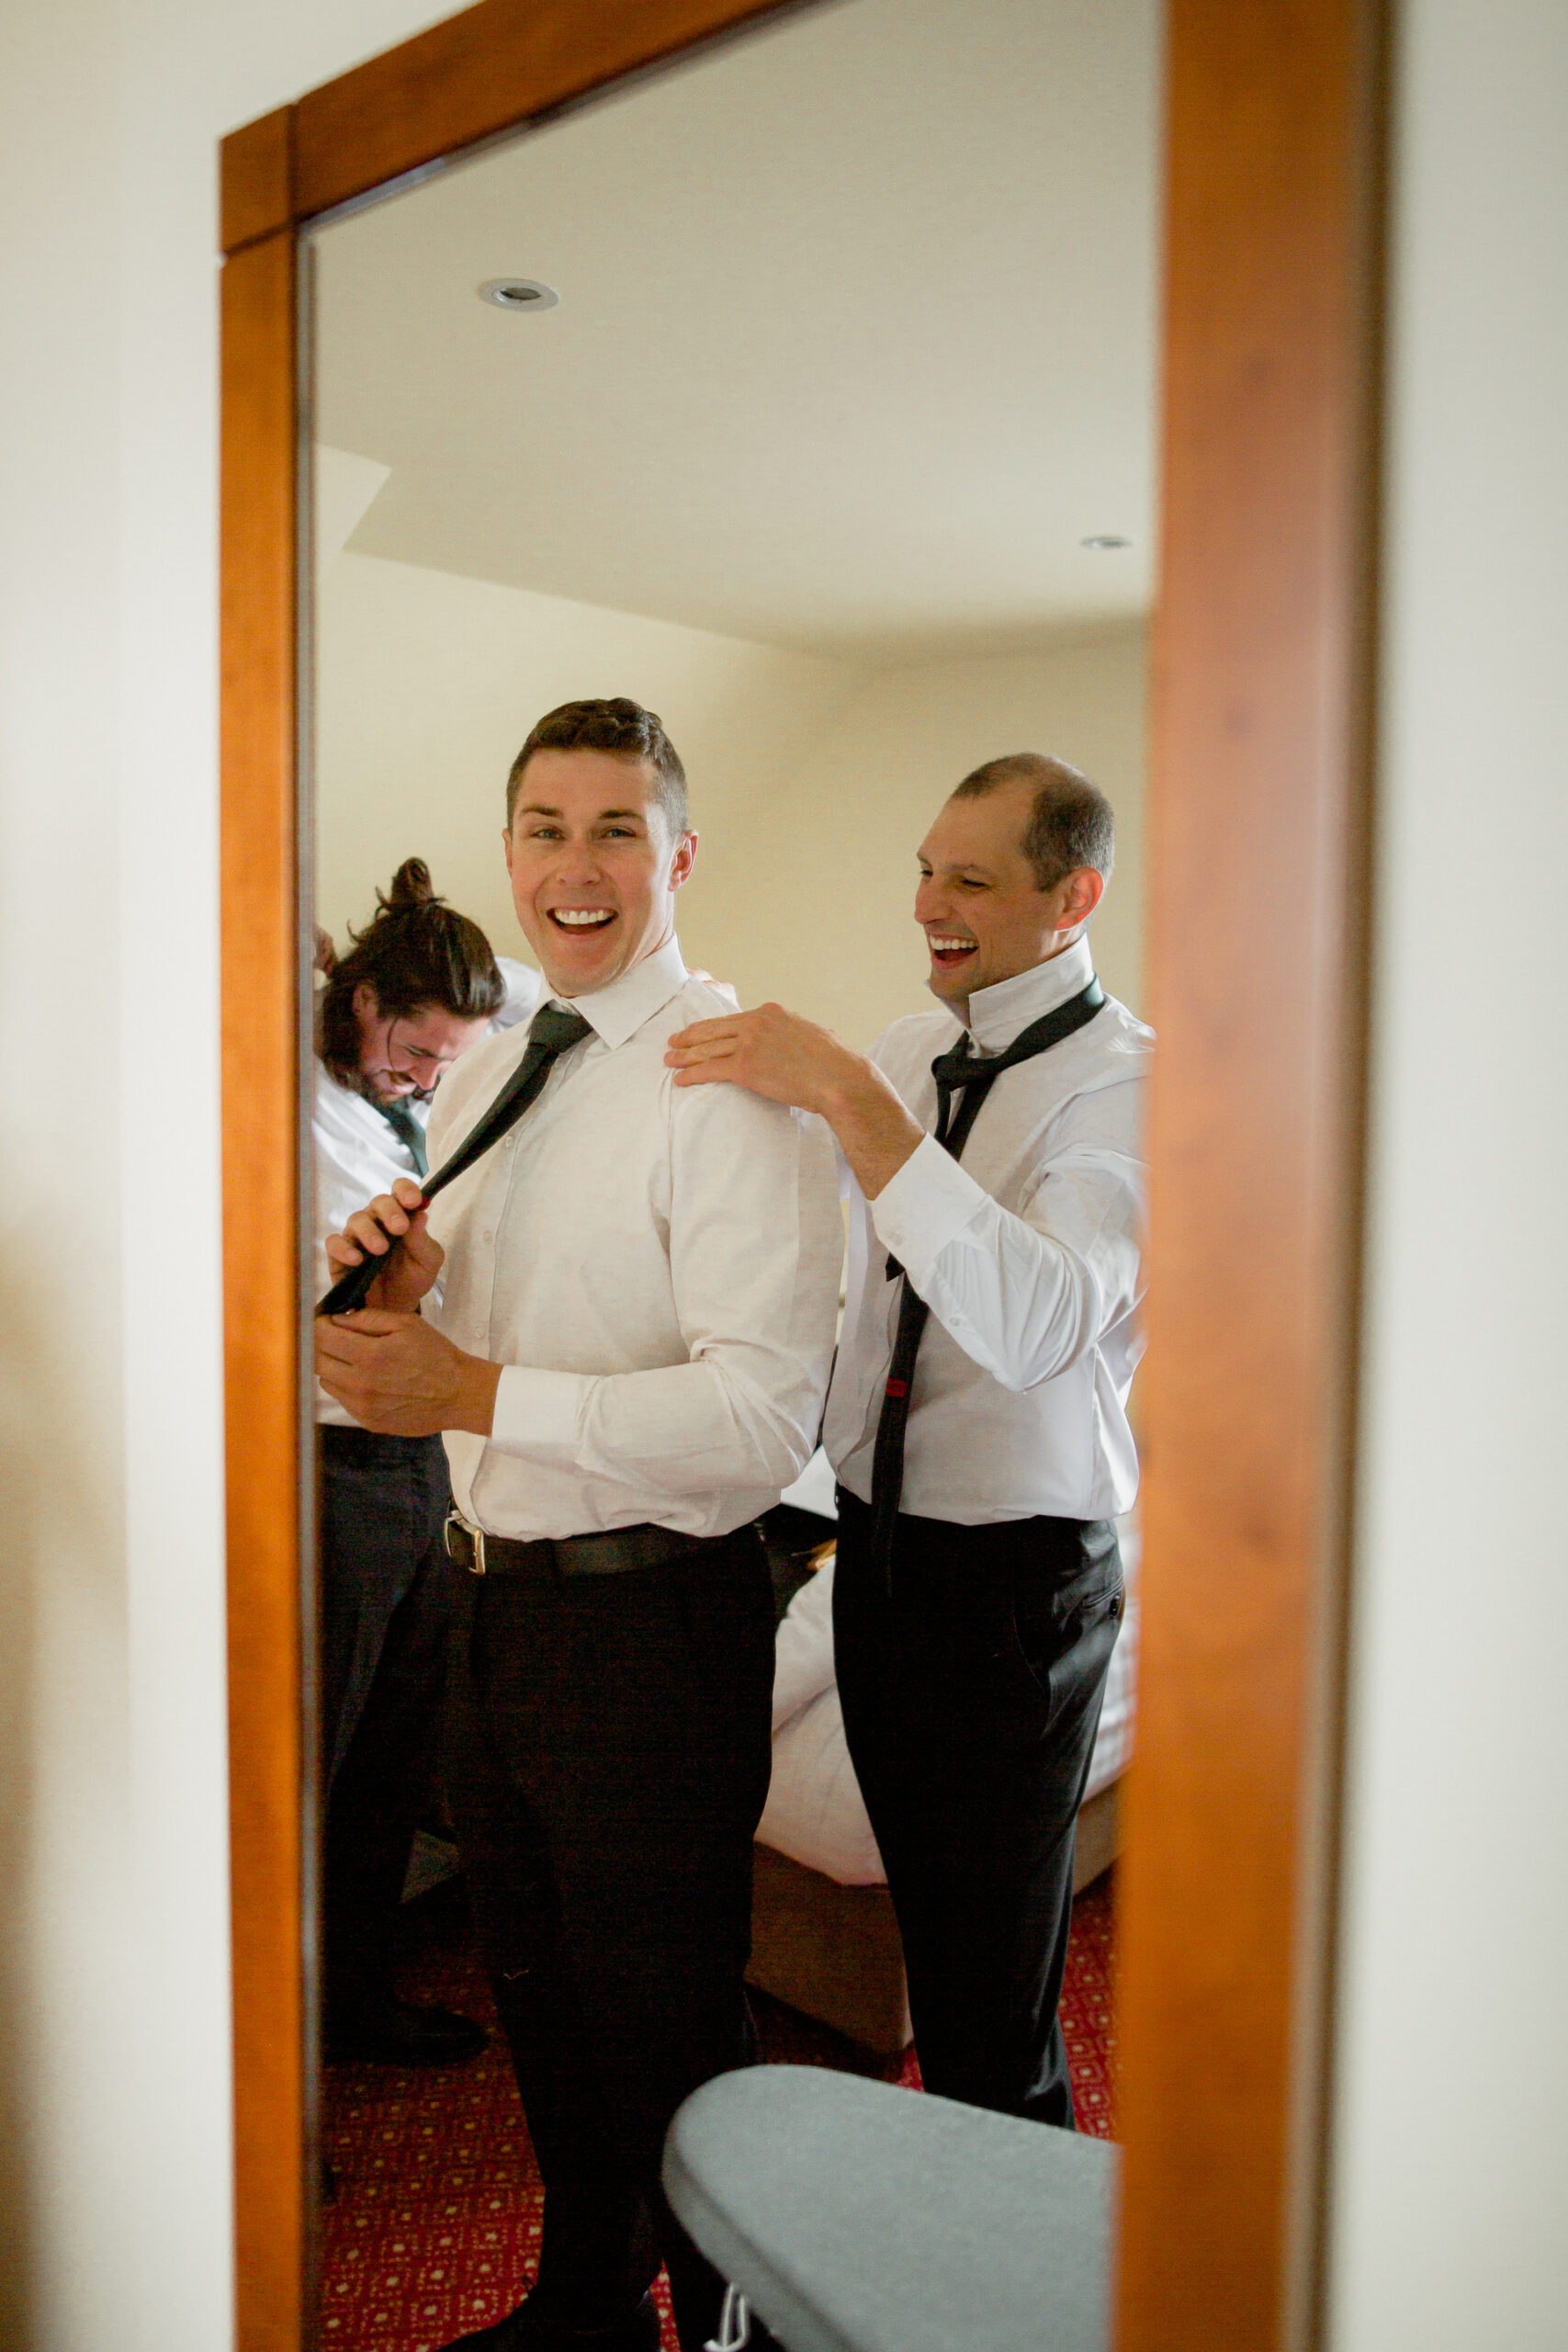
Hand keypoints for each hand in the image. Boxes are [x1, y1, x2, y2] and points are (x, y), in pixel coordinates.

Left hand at [314, 1308, 501, 1436]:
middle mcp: (360, 1384)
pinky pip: (342, 1399)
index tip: (326, 1319)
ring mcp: (362, 1406)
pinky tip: (367, 1378)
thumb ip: (368, 1318)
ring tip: (353, 1358)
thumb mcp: (406, 1324)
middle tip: (336, 1336)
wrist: (458, 1394)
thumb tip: (337, 1319)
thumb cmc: (436, 1355)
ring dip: (332, 1366)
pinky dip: (346, 1385)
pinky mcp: (367, 1421)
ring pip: (325, 1381)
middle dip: (322, 1344)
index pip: (322, 1337)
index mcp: (370, 1356)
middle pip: (317, 1360)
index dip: (319, 1323)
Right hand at [324, 1178, 443, 1311]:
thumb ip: (423, 1240)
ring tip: (380, 1249)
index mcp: (401, 1216)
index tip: (415, 1201)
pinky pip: (334, 1243)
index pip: (400, 1191)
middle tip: (400, 1228)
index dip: (405, 1191)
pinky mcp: (339, 1255)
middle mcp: (377, 1221)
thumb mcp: (428, 1262)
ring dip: (369, 1231)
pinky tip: (357, 1260)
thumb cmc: (413, 1279)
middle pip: (378, 1202)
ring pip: (356, 1219)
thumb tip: (421, 1215)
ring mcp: (357, 1237)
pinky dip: (343, 1248)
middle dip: (390, 1211)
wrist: (396, 1309)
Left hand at [665, 1002, 926, 1199]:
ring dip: (684, 1056)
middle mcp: (756, 1023)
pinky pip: (710, 1070)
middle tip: (672, 1042)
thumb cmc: (834, 1063)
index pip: (732, 1018)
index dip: (711, 1026)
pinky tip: (680, 1079)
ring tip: (669, 1060)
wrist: (838, 1078)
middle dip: (689, 1037)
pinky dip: (692, 1074)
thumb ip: (791, 1032)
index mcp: (771, 1012)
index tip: (697, 1031)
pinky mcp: (745, 1068)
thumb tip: (792, 1038)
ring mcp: (749, 1044)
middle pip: (713, 1030)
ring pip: (707, 1049)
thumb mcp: (810, 1034)